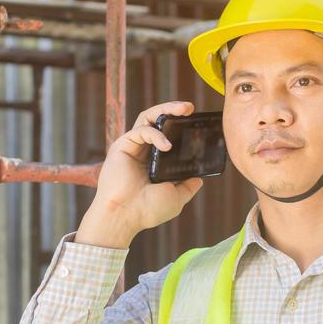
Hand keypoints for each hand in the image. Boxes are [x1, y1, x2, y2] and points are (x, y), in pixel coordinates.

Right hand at [77, 100, 205, 248]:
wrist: (126, 216)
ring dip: (165, 109)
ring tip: (184, 109)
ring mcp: (132, 147)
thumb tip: (200, 179)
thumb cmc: (148, 210)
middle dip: (173, 110)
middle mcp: (142, 152)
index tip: (197, 123)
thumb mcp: (176, 198)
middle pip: (157, 121)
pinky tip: (167, 146)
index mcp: (154, 162)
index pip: (167, 136)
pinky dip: (156, 134)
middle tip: (190, 107)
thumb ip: (187, 186)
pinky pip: (141, 130)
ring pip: (147, 118)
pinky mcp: (123, 145)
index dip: (180, 127)